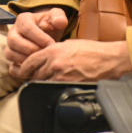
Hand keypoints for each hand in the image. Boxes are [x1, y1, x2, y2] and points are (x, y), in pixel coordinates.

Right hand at [4, 7, 68, 69]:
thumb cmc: (51, 24)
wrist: (48, 34)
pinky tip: (33, 70)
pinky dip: (20, 70)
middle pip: (13, 41)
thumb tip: (60, 22)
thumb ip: (59, 16)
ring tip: (40, 61)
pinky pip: (11, 67)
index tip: (51, 44)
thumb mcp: (56, 16)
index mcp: (23, 19)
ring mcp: (10, 46)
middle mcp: (13, 32)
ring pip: (9, 53)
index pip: (27, 28)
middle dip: (30, 49)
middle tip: (44, 54)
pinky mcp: (13, 58)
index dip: (39, 37)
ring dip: (24, 60)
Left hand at [11, 39, 131, 80]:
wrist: (108, 60)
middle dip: (32, 75)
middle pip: (34, 74)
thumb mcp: (69, 44)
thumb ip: (54, 50)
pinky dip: (51, 87)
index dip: (24, 67)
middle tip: (32, 76)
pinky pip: (52, 88)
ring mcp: (60, 76)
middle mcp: (54, 63)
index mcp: (53, 50)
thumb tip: (45, 57)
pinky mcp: (68, 86)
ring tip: (44, 81)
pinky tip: (54, 85)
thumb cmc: (92, 50)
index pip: (30, 61)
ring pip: (42, 82)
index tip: (23, 70)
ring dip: (41, 82)